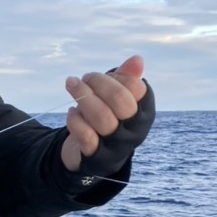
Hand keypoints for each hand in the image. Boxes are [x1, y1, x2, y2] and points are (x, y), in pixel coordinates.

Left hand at [61, 55, 154, 175]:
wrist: (93, 153)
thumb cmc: (107, 115)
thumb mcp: (116, 96)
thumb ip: (126, 78)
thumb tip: (136, 60)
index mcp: (145, 112)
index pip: (136, 87)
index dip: (115, 77)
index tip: (97, 76)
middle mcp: (135, 130)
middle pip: (120, 100)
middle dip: (98, 82)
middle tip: (83, 78)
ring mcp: (117, 145)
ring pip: (101, 116)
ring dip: (83, 96)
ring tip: (72, 85)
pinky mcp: (97, 156)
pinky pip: (85, 134)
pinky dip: (75, 119)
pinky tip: (71, 112)